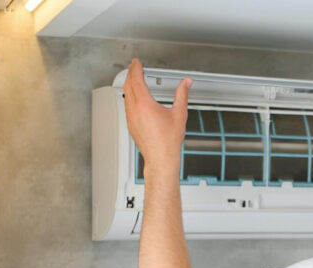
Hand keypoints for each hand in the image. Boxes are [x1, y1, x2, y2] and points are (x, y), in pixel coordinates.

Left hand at [123, 58, 192, 175]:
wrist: (160, 159)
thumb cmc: (169, 141)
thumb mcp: (179, 114)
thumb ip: (182, 94)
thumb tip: (186, 83)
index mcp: (145, 105)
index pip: (136, 80)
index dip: (136, 68)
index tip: (136, 63)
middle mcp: (134, 110)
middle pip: (128, 86)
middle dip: (130, 74)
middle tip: (133, 67)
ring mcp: (130, 118)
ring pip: (126, 96)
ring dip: (129, 85)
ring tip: (133, 80)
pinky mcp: (130, 125)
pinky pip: (127, 106)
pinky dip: (129, 97)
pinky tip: (135, 99)